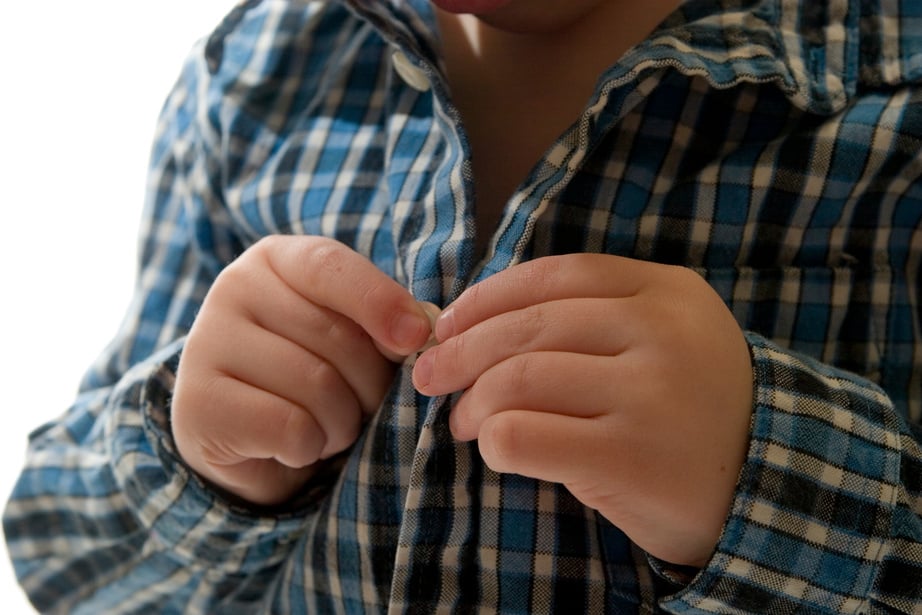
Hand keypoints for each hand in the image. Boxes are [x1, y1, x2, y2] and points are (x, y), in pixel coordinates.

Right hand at [172, 236, 432, 505]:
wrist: (245, 438)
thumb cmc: (312, 373)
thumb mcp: (349, 334)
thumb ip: (383, 321)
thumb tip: (422, 328)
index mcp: (275, 260)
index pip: (330, 267)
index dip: (379, 301)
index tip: (417, 337)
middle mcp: (232, 289)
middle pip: (334, 336)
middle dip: (370, 385)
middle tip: (362, 404)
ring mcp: (206, 344)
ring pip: (317, 386)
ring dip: (343, 422)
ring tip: (327, 424)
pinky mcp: (198, 404)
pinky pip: (291, 428)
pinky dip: (311, 447)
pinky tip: (296, 445)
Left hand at [413, 254, 752, 566]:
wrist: (765, 486)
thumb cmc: (688, 408)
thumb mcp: (661, 338)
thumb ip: (589, 317)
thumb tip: (470, 322)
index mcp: (667, 291)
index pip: (554, 274)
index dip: (487, 297)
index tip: (448, 325)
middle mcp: (662, 333)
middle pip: (527, 326)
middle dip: (459, 352)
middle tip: (429, 377)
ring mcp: (649, 395)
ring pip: (517, 379)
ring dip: (471, 403)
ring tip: (462, 424)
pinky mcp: (629, 457)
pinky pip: (523, 435)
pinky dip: (493, 442)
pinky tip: (497, 451)